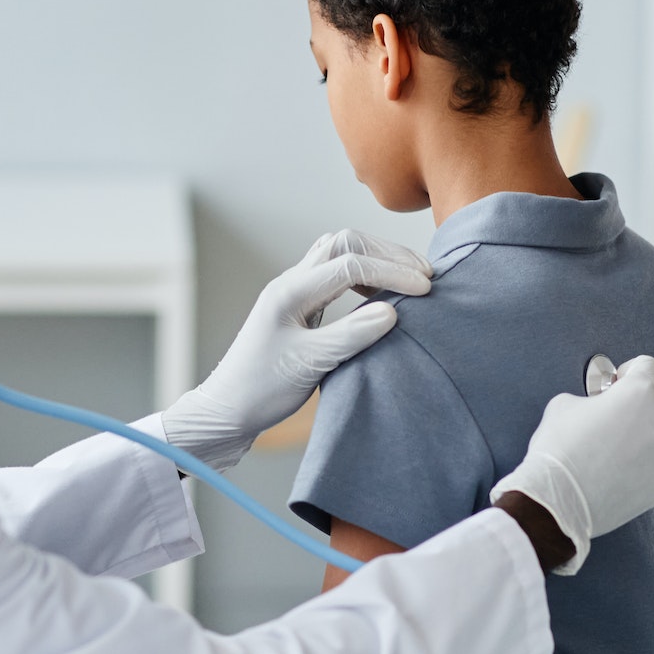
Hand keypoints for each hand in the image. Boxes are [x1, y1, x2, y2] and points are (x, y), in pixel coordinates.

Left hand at [161, 230, 432, 470]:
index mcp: (290, 292)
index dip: (392, 273)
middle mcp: (291, 283)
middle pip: (345, 243)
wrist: (228, 410)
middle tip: (424, 276)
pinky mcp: (300, 306)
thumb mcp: (309, 365)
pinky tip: (382, 295)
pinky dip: (365, 276)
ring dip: (376, 259)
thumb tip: (394, 311)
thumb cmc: (261, 391)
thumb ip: (351, 335)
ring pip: (340, 253)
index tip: (425, 290)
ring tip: (409, 280)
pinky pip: (336, 274)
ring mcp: (295, 292)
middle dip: (387, 253)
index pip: (350, 264)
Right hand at [490, 356, 653, 575]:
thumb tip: (600, 404)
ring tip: (638, 436)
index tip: (617, 385)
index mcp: (641, 389)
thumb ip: (592, 397)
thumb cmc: (558, 447)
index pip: (648, 365)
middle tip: (634, 405)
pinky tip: (641, 463)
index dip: (629, 372)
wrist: (559, 500)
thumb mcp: (564, 404)